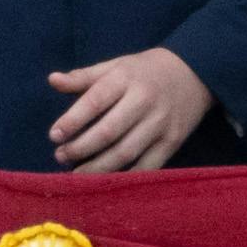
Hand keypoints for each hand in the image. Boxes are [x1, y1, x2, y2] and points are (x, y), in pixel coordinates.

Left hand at [44, 46, 211, 171]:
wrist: (194, 73)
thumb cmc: (145, 71)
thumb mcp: (115, 65)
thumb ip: (84, 76)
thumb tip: (52, 80)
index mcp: (125, 78)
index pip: (95, 101)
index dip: (72, 120)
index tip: (54, 135)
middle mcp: (143, 101)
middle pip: (108, 131)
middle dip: (81, 148)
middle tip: (60, 157)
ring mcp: (160, 124)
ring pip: (126, 152)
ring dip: (98, 167)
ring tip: (77, 173)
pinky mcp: (173, 142)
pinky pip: (147, 166)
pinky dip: (126, 176)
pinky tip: (107, 181)